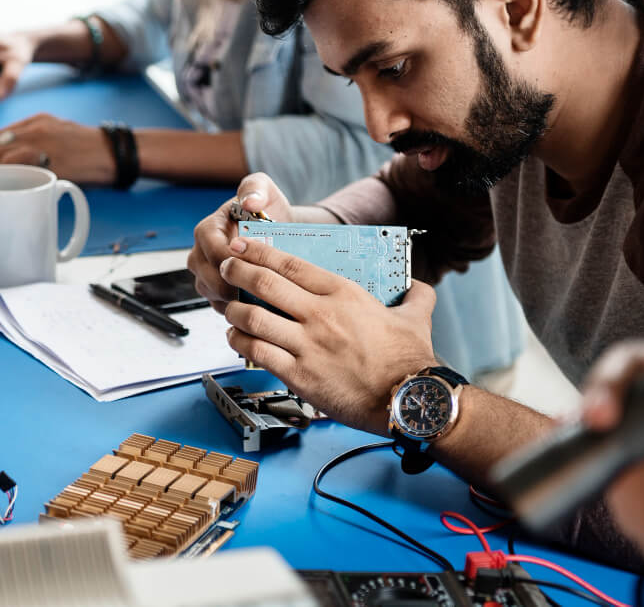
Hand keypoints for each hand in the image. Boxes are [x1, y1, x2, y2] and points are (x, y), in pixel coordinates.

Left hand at [0, 113, 115, 184]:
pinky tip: (1, 186)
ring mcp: (44, 143)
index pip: (0, 133)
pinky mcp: (53, 160)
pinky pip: (21, 166)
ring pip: (3, 154)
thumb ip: (40, 144)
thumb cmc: (92, 150)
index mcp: (39, 121)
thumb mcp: (63, 136)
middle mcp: (38, 128)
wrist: (116, 152)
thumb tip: (17, 165)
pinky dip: (6, 176)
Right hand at [187, 173, 294, 312]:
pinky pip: (220, 307)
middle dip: (234, 284)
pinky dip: (238, 310)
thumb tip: (250, 201)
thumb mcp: (264, 190)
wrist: (277, 230)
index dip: (233, 259)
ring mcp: (204, 275)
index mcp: (207, 230)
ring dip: (236, 300)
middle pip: (208, 278)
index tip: (256, 264)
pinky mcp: (214, 293)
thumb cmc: (267, 209)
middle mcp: (200, 254)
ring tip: (262, 298)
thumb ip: (255, 188)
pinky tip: (258, 306)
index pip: (212, 250)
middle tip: (262, 288)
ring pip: (213, 296)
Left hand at [218, 236, 437, 434]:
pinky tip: (236, 340)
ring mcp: (307, 346)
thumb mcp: (417, 316)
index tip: (243, 244)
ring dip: (234, 310)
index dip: (260, 250)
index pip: (290, 264)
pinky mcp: (299, 376)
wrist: (409, 400)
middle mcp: (320, 315)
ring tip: (229, 307)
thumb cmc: (410, 360)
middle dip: (238, 270)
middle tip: (226, 266)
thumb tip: (416, 285)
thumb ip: (415, 294)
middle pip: (265, 284)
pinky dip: (240, 343)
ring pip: (254, 318)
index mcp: (344, 294)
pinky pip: (258, 353)